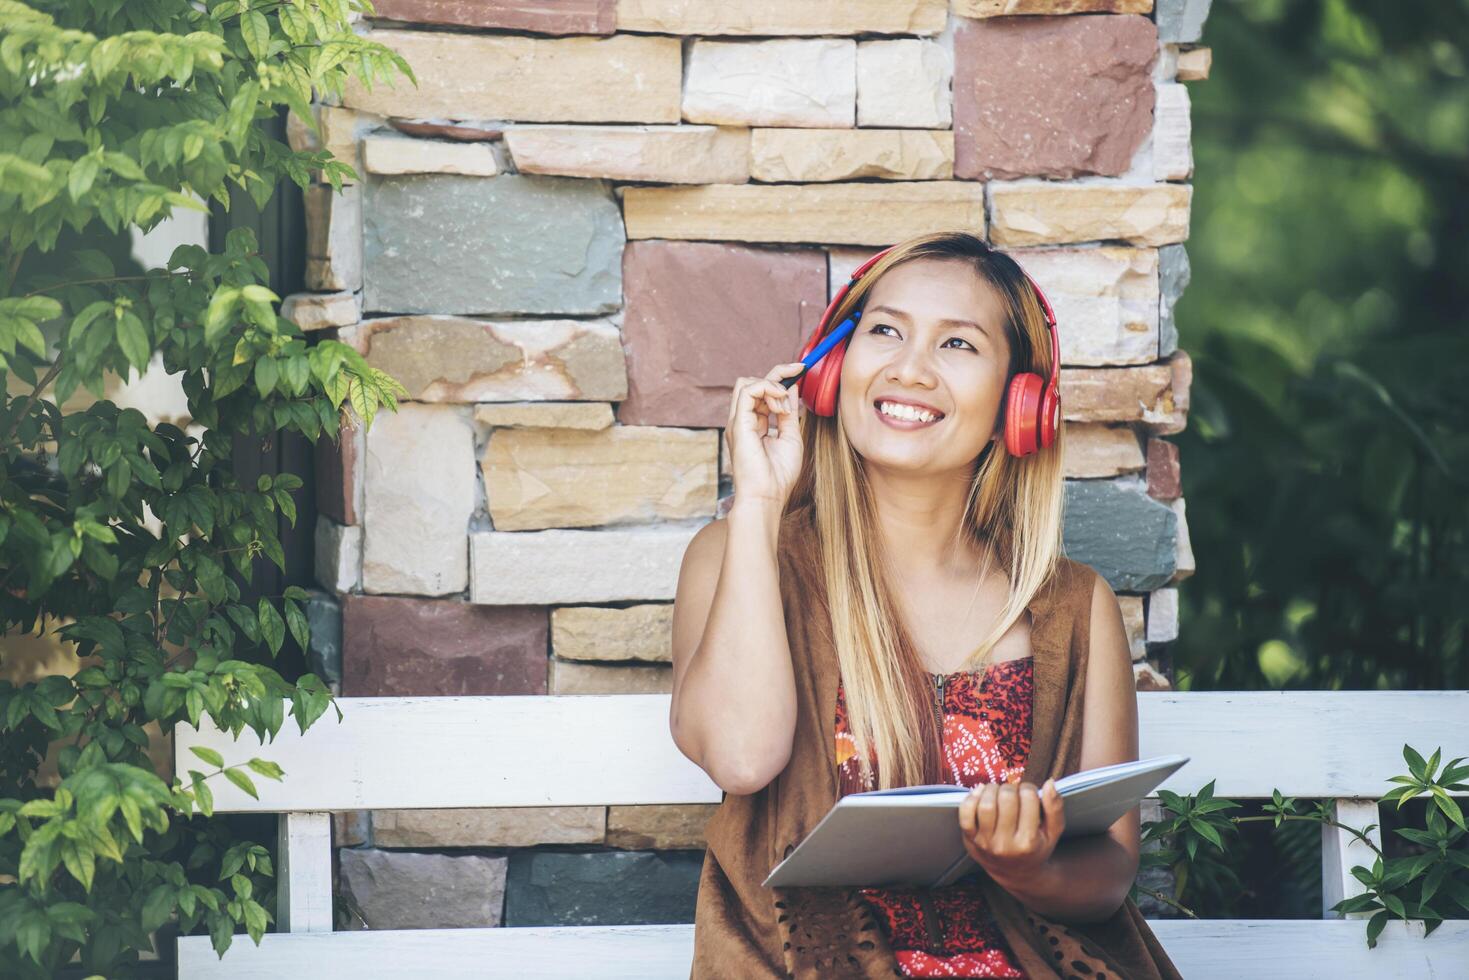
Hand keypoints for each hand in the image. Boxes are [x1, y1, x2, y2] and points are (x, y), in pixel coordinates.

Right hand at [724, 362, 805, 509]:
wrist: (767, 496)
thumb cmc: (779, 475)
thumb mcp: (791, 437)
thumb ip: (788, 414)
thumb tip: (791, 389)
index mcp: (754, 424)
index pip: (762, 391)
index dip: (780, 378)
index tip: (801, 370)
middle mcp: (743, 420)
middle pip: (753, 382)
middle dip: (777, 374)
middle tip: (798, 374)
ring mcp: (738, 421)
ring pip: (747, 382)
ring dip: (772, 386)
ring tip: (785, 407)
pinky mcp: (738, 423)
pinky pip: (748, 391)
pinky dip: (768, 390)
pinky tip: (781, 406)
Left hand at [958, 777, 1064, 887]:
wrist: (1015, 873)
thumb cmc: (1035, 848)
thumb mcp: (1052, 833)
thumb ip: (1055, 808)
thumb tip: (1049, 783)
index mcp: (1028, 842)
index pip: (1028, 798)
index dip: (1029, 788)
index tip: (1029, 793)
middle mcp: (1005, 844)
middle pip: (1006, 798)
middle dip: (1011, 787)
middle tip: (1013, 792)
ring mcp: (985, 842)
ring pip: (986, 803)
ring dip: (992, 789)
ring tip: (998, 792)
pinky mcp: (970, 839)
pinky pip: (965, 813)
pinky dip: (971, 798)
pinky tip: (981, 794)